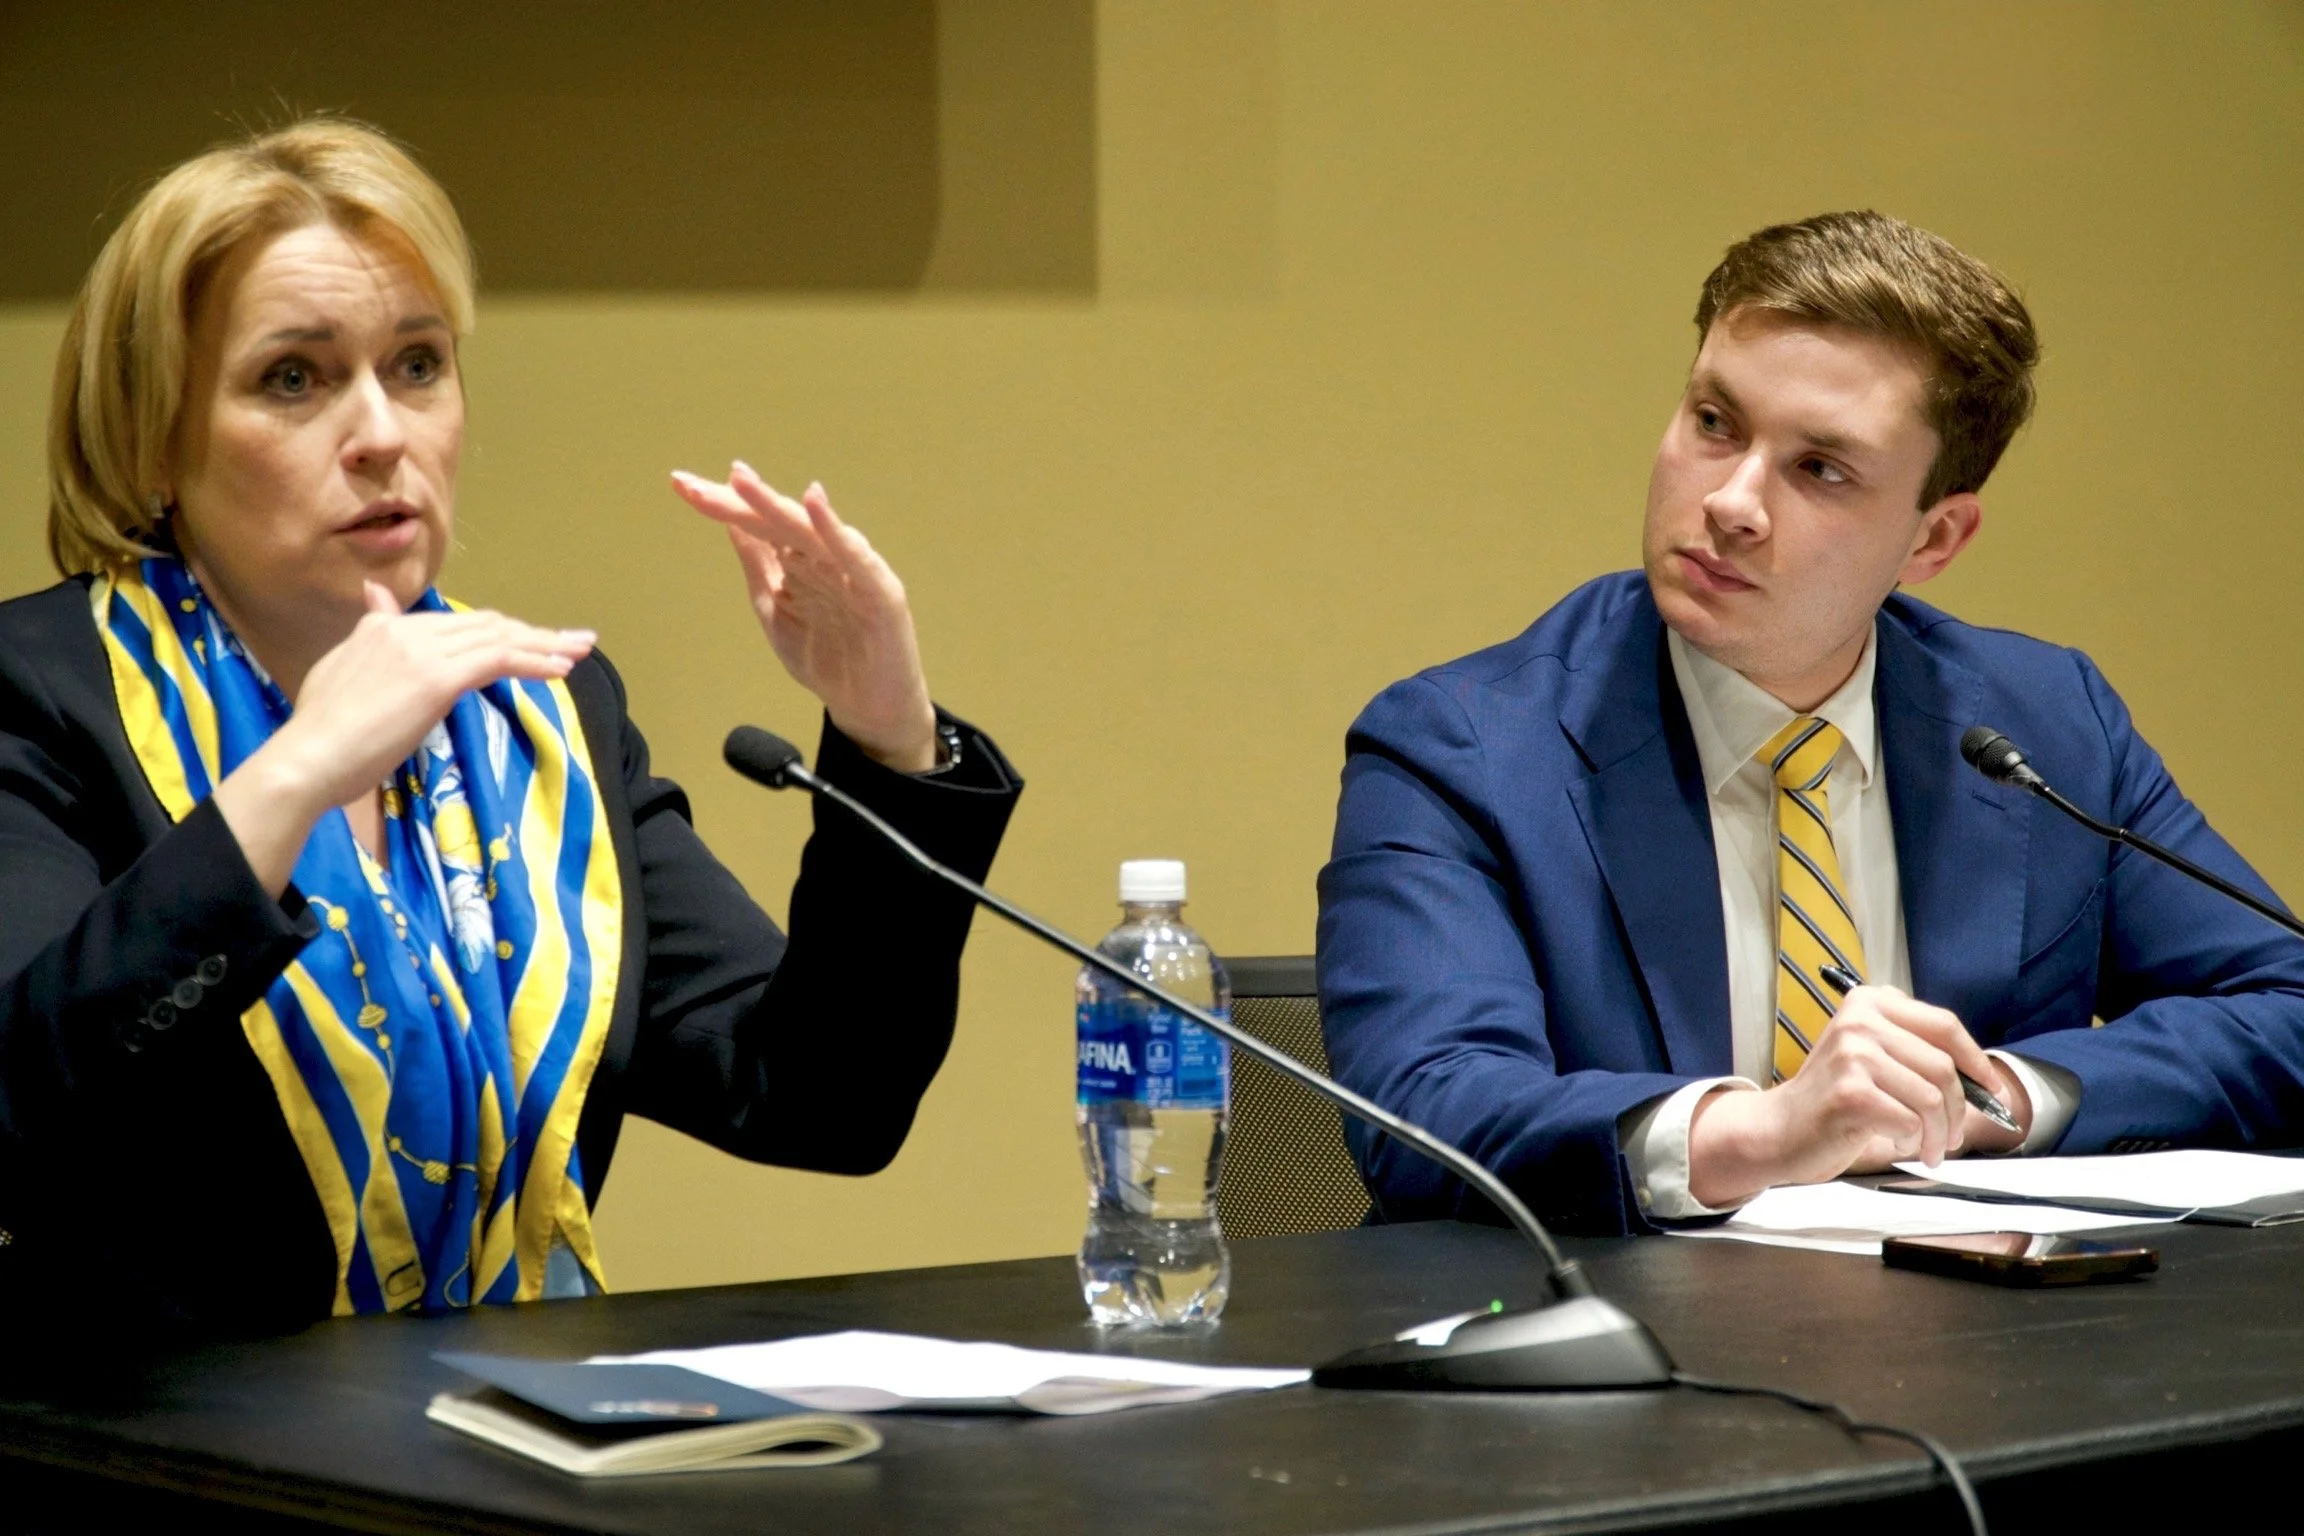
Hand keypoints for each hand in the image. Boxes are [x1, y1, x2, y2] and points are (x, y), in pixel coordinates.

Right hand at [213, 582, 594, 894]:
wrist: (307, 757)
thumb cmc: (322, 733)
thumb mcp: (344, 672)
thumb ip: (368, 636)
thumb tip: (375, 602)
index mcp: (383, 626)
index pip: (458, 624)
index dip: (501, 631)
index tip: (533, 642)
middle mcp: (404, 629)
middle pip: (485, 625)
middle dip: (534, 633)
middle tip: (575, 641)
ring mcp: (421, 650)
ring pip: (498, 639)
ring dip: (545, 645)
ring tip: (580, 652)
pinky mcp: (436, 677)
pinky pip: (498, 660)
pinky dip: (534, 662)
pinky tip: (559, 670)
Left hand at [671, 462, 937, 772]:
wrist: (870, 708)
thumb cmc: (828, 658)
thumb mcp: (775, 610)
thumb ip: (758, 565)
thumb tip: (730, 521)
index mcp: (799, 560)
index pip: (757, 524)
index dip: (722, 504)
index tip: (680, 485)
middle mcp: (825, 557)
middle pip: (776, 521)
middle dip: (736, 500)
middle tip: (692, 484)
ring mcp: (853, 572)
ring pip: (809, 531)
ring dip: (774, 505)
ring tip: (740, 481)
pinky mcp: (881, 592)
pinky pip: (854, 557)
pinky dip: (834, 530)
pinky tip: (812, 502)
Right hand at [1687, 984, 2015, 1206]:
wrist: (1779, 1130)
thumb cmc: (1833, 1100)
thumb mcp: (1873, 1058)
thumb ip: (1917, 1052)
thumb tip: (1983, 1079)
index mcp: (1869, 1003)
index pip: (1943, 1025)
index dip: (1976, 1060)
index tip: (1991, 1089)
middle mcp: (1860, 1021)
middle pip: (1943, 1066)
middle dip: (1957, 1111)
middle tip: (1951, 1137)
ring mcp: (1853, 1054)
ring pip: (1931, 1098)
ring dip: (1938, 1134)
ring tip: (1927, 1149)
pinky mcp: (1851, 1092)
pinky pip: (1910, 1122)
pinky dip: (1911, 1143)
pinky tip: (1894, 1145)